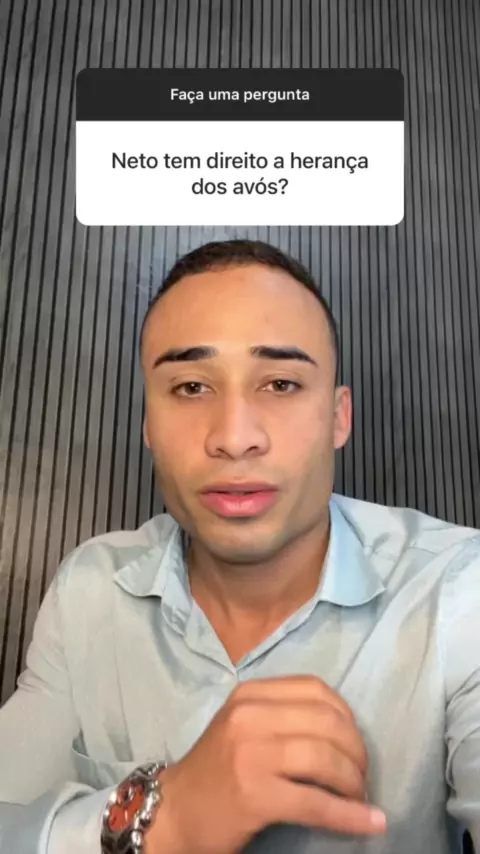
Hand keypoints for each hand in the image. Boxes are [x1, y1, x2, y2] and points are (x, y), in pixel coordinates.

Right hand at [147, 675, 385, 853]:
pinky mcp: (254, 795)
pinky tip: (369, 823)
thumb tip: (344, 730)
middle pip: (327, 723)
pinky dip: (349, 815)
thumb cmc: (214, 771)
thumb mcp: (242, 726)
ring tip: (360, 798)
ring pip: (325, 759)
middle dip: (357, 752)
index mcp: (250, 694)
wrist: (172, 812)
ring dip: (354, 782)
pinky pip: (316, 803)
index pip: (315, 689)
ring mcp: (250, 754)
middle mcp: (250, 716)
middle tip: (362, 777)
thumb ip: (282, 715)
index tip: (354, 743)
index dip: (347, 717)